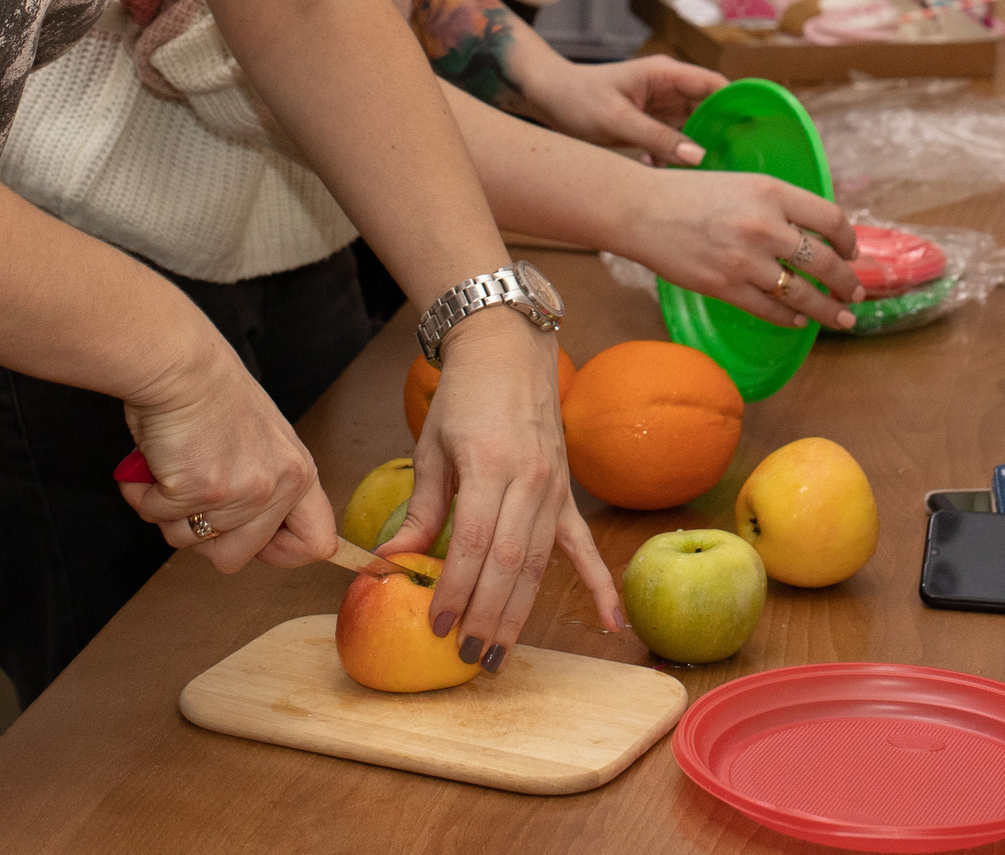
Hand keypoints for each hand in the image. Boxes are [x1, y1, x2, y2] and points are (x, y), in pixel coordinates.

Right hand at [115, 333, 335, 573]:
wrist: (180, 363)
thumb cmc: (211, 394)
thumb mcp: (262, 440)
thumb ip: (264, 485)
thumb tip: (248, 537)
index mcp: (298, 472)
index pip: (317, 541)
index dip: (282, 553)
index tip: (256, 544)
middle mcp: (276, 486)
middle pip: (235, 558)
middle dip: (201, 536)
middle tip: (190, 496)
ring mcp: (238, 492)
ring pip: (188, 541)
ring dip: (168, 511)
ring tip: (170, 466)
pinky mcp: (197, 491)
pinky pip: (156, 518)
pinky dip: (143, 494)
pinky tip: (152, 461)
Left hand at [390, 310, 623, 660]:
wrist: (509, 348)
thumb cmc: (464, 395)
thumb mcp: (432, 446)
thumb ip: (421, 508)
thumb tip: (391, 561)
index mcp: (490, 464)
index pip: (472, 542)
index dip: (455, 588)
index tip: (437, 623)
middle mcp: (529, 479)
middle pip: (509, 562)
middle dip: (487, 614)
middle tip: (466, 656)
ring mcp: (554, 487)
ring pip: (539, 563)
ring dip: (519, 613)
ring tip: (499, 654)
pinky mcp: (566, 492)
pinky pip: (584, 545)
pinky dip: (599, 584)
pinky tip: (613, 623)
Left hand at [514, 51, 725, 163]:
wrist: (547, 97)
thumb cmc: (578, 99)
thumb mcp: (617, 121)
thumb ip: (657, 138)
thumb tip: (698, 156)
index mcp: (666, 74)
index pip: (715, 84)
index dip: (739, 104)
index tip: (757, 130)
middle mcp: (669, 87)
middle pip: (710, 109)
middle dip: (723, 134)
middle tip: (738, 164)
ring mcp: (661, 105)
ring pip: (694, 128)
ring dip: (699, 149)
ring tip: (711, 177)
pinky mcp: (651, 122)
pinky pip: (675, 140)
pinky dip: (676, 157)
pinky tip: (674, 178)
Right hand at [629, 172, 862, 328]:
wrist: (641, 210)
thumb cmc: (689, 194)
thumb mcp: (742, 184)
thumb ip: (777, 206)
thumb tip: (813, 234)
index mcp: (771, 192)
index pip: (830, 218)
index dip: (849, 240)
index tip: (852, 252)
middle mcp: (764, 225)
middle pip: (823, 261)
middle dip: (846, 281)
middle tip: (855, 292)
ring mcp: (745, 259)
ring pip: (802, 293)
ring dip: (827, 309)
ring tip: (842, 318)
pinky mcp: (725, 286)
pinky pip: (770, 309)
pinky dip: (790, 317)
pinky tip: (799, 321)